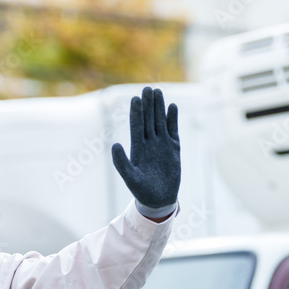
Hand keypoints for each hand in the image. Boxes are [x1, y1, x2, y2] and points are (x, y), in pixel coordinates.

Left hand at [111, 86, 179, 213]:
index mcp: (137, 148)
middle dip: (147, 105)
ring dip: (159, 107)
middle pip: (148, 120)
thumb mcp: (130, 178)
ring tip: (158, 91)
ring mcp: (162, 145)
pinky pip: (173, 130)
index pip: (136, 126)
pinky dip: (173, 119)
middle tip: (147, 88)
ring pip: (160, 122)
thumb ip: (121, 162)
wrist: (159, 200)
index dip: (136, 112)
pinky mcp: (174, 149)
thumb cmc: (142, 191)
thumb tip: (114, 144)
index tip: (135, 98)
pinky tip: (172, 107)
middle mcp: (149, 143)